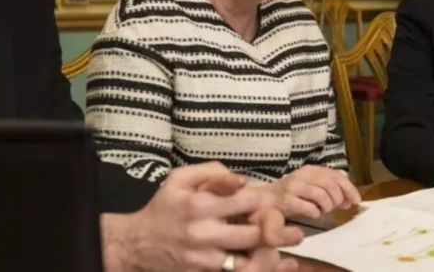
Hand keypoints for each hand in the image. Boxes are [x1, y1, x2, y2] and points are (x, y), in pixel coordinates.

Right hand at [102, 162, 303, 271]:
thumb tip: (240, 178)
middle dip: (278, 231)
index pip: (244, 200)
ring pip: (247, 260)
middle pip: (252, 233)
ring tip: (289, 250)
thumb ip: (211, 172)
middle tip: (296, 230)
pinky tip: (274, 266)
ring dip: (270, 254)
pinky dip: (255, 269)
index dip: (267, 201)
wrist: (137, 244)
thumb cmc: (164, 206)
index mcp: (199, 203)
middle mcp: (203, 232)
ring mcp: (203, 257)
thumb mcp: (180, 179)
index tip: (279, 202)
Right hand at [263, 166, 360, 218]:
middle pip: (330, 184)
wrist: (264, 200)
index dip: (348, 188)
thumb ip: (328, 189)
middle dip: (338, 199)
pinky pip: (310, 208)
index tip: (356, 200)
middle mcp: (302, 175)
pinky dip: (315, 213)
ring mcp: (294, 187)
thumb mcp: (310, 187)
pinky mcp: (287, 200)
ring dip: (327, 207)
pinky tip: (312, 214)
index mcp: (310, 170)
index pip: (335, 175)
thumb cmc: (291, 195)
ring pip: (322, 195)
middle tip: (336, 208)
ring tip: (323, 211)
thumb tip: (350, 198)